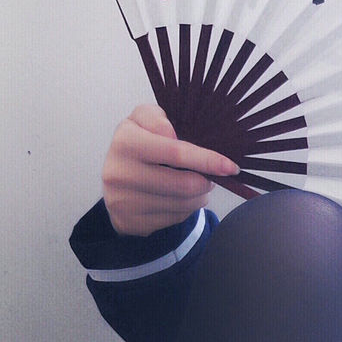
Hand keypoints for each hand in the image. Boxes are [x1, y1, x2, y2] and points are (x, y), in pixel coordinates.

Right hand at [101, 104, 238, 237]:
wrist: (111, 179)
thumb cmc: (136, 144)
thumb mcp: (142, 119)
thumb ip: (158, 118)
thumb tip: (172, 136)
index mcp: (126, 142)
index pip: (177, 153)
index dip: (208, 160)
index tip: (230, 167)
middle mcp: (121, 173)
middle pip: (185, 185)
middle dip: (206, 181)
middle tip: (209, 177)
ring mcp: (124, 202)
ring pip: (183, 205)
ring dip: (198, 196)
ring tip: (195, 186)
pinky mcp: (132, 223)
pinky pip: (174, 219)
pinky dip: (185, 210)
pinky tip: (179, 199)